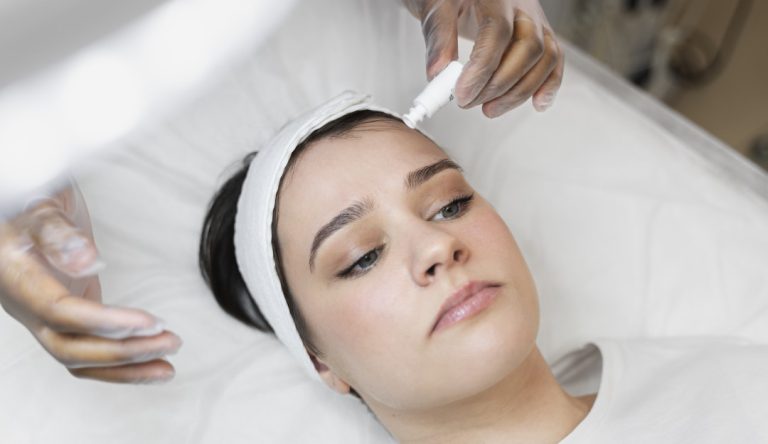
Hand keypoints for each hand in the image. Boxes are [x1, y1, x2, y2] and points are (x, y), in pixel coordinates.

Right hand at [0, 182, 181, 383]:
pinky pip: (86, 347)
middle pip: (70, 347)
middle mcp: (26, 305)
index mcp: (17, 278)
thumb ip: (57, 231)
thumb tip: (86, 262)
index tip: (150, 322)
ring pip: (77, 357)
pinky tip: (149, 362)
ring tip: (167, 365)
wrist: (17, 204)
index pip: (61, 312)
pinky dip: (117, 362)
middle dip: (123, 352)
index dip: (106, 322)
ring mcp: (43, 314)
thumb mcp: (40, 202)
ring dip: (124, 366)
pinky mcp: (65, 314)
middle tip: (170, 342)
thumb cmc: (30, 198)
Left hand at [403, 0, 563, 115]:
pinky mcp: (540, 33)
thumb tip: (439, 72)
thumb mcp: (433, 4)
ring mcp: (535, 18)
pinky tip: (537, 103)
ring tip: (489, 108)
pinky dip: (548, 85)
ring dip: (519, 92)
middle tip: (468, 102)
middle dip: (498, 85)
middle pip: (528, 47)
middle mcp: (522, 4)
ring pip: (545, 57)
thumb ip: (438, 35)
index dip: (481, 69)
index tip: (462, 94)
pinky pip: (554, 59)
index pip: (498, 31)